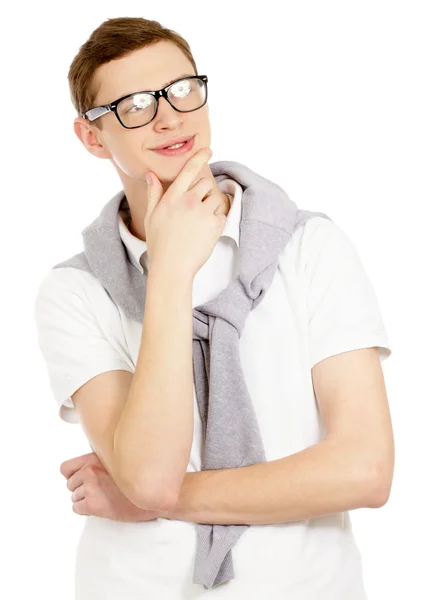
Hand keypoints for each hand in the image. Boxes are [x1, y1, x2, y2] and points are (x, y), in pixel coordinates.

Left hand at [59, 451, 165, 521]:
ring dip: (85, 499)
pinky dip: (86, 510)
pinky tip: (100, 506)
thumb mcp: (117, 462)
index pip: (65, 468)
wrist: (150, 494)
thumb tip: (84, 470)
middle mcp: (89, 470)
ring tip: (102, 498)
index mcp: (94, 457)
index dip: (71, 476)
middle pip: (70, 484)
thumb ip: (99, 463)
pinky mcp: (92, 503)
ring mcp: (90, 486)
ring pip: (74, 497)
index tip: (79, 480)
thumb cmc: (137, 478)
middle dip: (81, 489)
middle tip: (97, 491)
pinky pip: (77, 508)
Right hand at [144, 147, 227, 278]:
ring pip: (215, 199)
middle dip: (203, 193)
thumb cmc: (159, 243)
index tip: (208, 150)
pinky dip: (217, 221)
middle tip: (195, 211)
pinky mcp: (215, 225)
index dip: (199, 158)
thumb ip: (154, 194)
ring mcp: (203, 212)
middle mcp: (189, 201)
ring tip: (199, 224)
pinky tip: (205, 232)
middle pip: (205, 184)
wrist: (172, 267)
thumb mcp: (151, 216)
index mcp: (172, 197)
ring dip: (211, 207)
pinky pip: (222, 214)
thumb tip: (151, 175)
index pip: (188, 171)